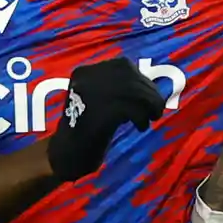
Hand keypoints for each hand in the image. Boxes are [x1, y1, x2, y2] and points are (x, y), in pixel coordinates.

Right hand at [46, 57, 166, 182]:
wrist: (66, 156)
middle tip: (156, 110)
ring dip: (150, 104)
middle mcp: (86, 78)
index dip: (143, 80)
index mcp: (84, 72)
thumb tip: (149, 84)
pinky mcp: (99, 112)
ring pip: (134, 91)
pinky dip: (141, 117)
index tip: (151, 95)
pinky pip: (132, 108)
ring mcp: (91, 94)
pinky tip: (140, 127)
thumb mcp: (97, 98)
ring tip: (151, 118)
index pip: (123, 66)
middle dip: (150, 93)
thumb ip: (116, 86)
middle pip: (131, 77)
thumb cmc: (86, 129)